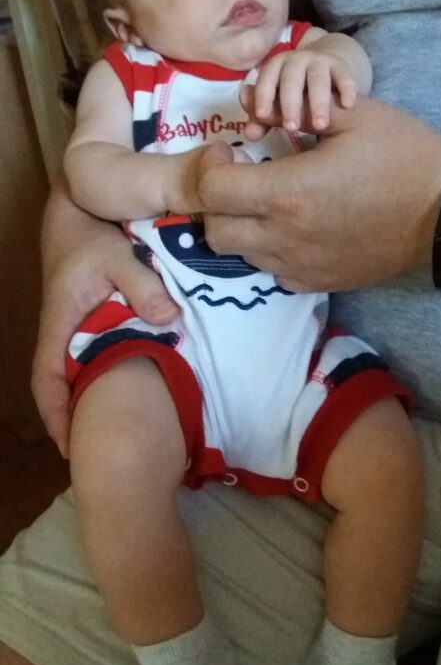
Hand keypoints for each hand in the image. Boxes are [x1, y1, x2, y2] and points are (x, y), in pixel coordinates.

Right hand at [32, 183, 177, 456]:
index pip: (47, 380)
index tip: (72, 449)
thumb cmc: (94, 233)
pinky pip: (96, 358)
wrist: (83, 208)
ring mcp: (77, 328)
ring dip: (92, 402)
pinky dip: (107, 378)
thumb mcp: (118, 255)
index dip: (57, 416)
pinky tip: (134, 394)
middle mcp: (64, 333)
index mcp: (60, 324)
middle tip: (103, 455)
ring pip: (79, 375)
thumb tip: (169, 321)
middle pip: (62, 388)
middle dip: (77, 422)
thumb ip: (141, 284)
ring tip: (121, 435)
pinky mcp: (94, 320)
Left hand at [197, 96, 440, 291]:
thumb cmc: (403, 155)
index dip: (210, 166)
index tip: (229, 151)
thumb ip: (294, 108)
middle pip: (215, 230)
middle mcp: (284, 237)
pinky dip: (270, 250)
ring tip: (270, 200)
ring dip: (242, 226)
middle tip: (243, 176)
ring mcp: (300, 265)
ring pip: (241, 254)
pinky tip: (294, 227)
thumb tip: (255, 104)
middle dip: (218, 201)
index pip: (211, 190)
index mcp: (287, 192)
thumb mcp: (353, 114)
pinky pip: (272, 271)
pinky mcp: (318, 282)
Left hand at [244, 49, 356, 140]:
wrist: (325, 65)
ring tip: (320, 127)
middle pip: (291, 80)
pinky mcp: (340, 67)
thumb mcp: (278, 101)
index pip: (266, 79)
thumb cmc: (296, 90)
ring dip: (318, 102)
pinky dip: (347, 89)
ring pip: (318, 79)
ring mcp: (319, 62)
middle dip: (290, 104)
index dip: (263, 96)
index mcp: (276, 66)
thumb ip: (264, 119)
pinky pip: (344, 76)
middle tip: (292, 129)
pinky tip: (348, 105)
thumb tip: (249, 135)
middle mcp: (296, 60)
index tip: (262, 116)